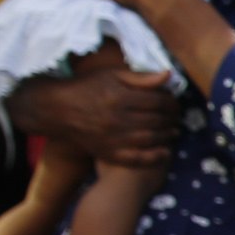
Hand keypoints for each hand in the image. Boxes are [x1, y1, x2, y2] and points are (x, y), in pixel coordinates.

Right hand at [5, 67, 178, 168]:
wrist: (58, 109)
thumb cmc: (88, 88)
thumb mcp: (112, 75)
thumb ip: (141, 78)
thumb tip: (169, 75)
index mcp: (119, 97)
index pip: (158, 102)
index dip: (172, 103)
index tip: (174, 104)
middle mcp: (117, 119)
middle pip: (157, 121)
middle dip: (172, 119)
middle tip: (176, 118)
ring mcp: (113, 138)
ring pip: (151, 139)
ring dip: (167, 136)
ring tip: (173, 132)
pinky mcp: (108, 152)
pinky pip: (138, 159)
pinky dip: (155, 157)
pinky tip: (165, 152)